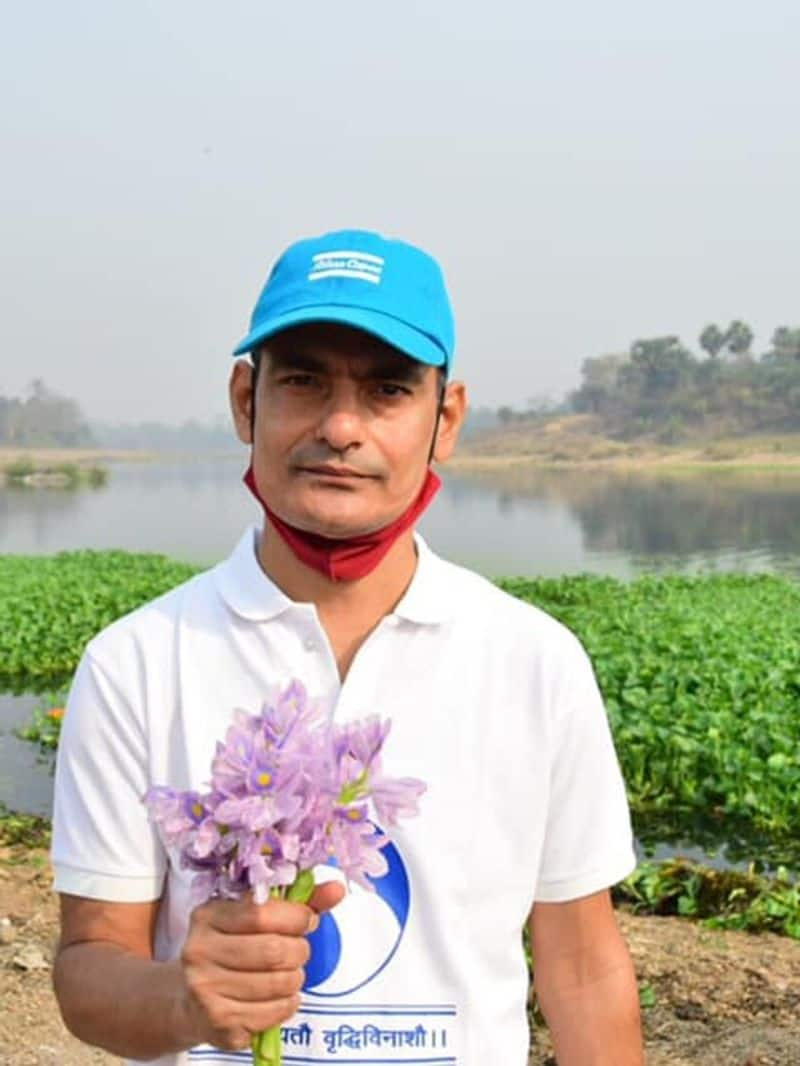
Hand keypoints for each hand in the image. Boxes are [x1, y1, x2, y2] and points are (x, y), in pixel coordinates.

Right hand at [179, 882, 343, 1050]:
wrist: (192, 1001)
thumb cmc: (232, 950)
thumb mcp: (255, 919)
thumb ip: (296, 903)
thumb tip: (337, 889)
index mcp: (208, 916)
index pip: (262, 913)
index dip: (296, 917)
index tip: (307, 921)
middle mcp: (200, 951)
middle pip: (274, 950)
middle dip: (299, 951)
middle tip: (299, 951)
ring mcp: (205, 989)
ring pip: (277, 983)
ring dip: (295, 979)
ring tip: (289, 974)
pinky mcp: (218, 1022)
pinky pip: (273, 1013)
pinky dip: (288, 1005)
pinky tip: (280, 998)